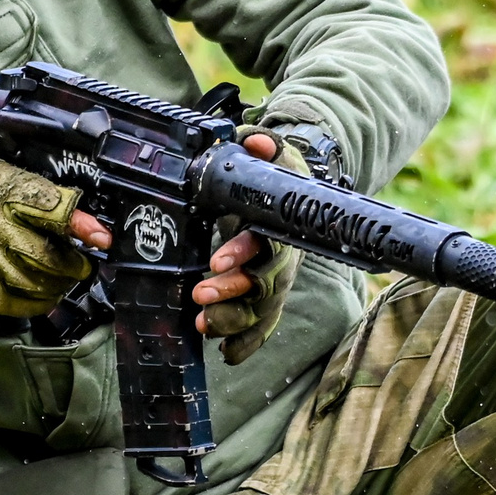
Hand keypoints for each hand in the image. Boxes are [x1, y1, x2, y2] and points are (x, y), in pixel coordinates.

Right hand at [0, 161, 104, 319]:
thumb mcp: (6, 182)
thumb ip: (46, 197)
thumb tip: (89, 224)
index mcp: (1, 194)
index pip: (49, 209)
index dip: (80, 225)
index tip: (103, 238)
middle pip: (50, 257)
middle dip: (75, 264)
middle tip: (81, 262)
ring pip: (42, 284)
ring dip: (61, 283)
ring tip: (62, 276)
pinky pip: (25, 304)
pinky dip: (44, 300)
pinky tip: (46, 290)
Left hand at [193, 130, 307, 363]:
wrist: (294, 196)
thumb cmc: (277, 177)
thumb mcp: (272, 155)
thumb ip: (264, 146)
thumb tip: (256, 140)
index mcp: (278, 226)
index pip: (265, 243)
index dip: (242, 254)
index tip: (215, 261)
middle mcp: (282, 259)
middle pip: (263, 284)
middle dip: (232, 293)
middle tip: (201, 295)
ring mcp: (276, 281)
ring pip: (261, 310)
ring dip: (233, 321)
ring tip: (204, 325)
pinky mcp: (269, 297)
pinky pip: (262, 326)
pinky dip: (247, 342)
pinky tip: (227, 354)